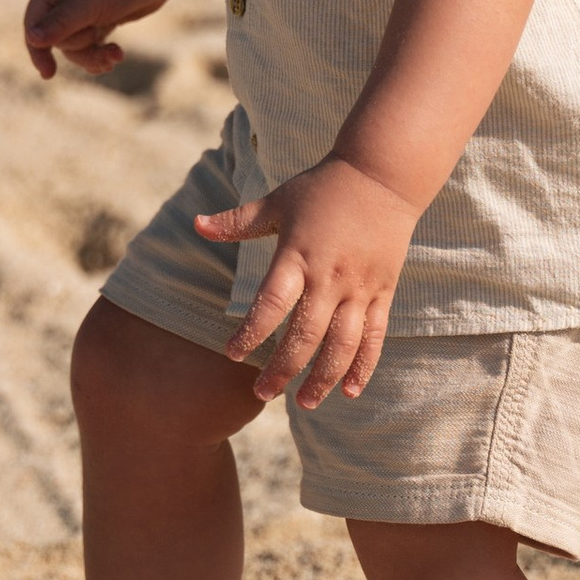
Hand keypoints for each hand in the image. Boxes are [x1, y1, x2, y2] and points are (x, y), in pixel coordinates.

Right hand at [24, 0, 181, 80]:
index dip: (37, 49)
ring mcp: (85, 9)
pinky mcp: (103, 18)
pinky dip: (103, 54)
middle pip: (58, 39)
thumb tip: (32, 39)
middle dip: (80, 47)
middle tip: (100, 39)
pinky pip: (94, 45)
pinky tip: (117, 56)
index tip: (48, 73)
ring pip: (77, 46)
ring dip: (94, 56)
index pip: (34, 23)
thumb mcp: (87, 3)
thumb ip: (60, 24)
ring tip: (116, 56)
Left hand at [195, 155, 417, 406]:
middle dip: (283, 369)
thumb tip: (195, 224)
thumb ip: (238, 221)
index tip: (233, 354)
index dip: (251, 332)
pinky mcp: (383, 292)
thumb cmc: (323, 187)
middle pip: (306, 334)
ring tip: (305, 404)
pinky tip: (349, 392)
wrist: (384, 174)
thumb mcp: (278, 201)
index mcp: (298, 255)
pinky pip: (374, 337)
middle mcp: (330, 276)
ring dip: (323, 377)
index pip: (271, 303)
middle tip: (262, 393)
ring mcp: (360, 287)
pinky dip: (363, 366)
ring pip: (342, 344)